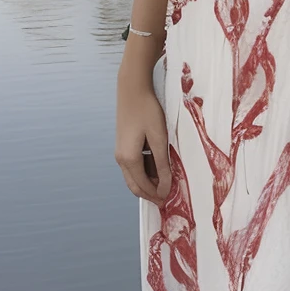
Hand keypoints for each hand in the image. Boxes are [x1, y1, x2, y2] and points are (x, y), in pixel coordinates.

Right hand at [115, 70, 171, 206]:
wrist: (133, 90)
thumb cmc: (147, 111)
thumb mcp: (159, 139)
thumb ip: (162, 165)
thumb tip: (165, 186)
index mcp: (129, 159)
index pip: (143, 186)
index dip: (156, 195)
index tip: (169, 200)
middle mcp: (121, 159)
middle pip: (134, 186)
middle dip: (150, 194)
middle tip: (166, 198)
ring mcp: (120, 152)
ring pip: (133, 177)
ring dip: (148, 182)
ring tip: (166, 182)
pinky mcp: (123, 145)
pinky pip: (133, 166)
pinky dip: (145, 172)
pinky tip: (158, 167)